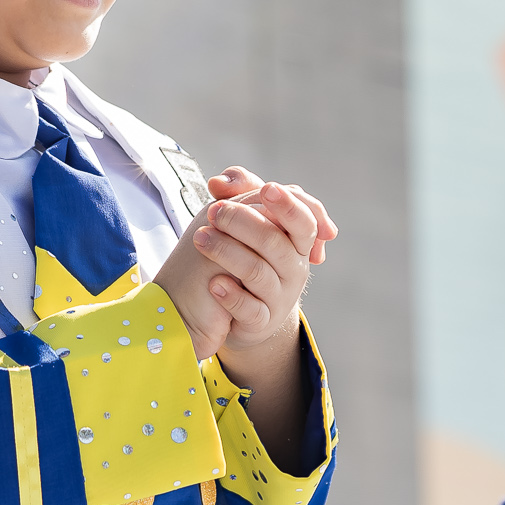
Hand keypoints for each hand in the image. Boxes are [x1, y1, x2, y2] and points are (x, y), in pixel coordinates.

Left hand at [193, 180, 331, 367]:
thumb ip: (239, 192)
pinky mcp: (261, 322)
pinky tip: (213, 284)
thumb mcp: (244, 223)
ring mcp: (279, 298)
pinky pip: (250, 309)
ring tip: (199, 239)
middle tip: (213, 211)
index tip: (266, 189)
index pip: (304, 220)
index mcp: (296, 243)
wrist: (231, 312)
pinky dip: (231, 295)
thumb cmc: (241, 257)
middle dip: (243, 221)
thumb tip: (220, 182)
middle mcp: (294, 270)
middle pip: (276, 242)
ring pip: (257, 272)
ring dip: (226, 251)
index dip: (288, 205)